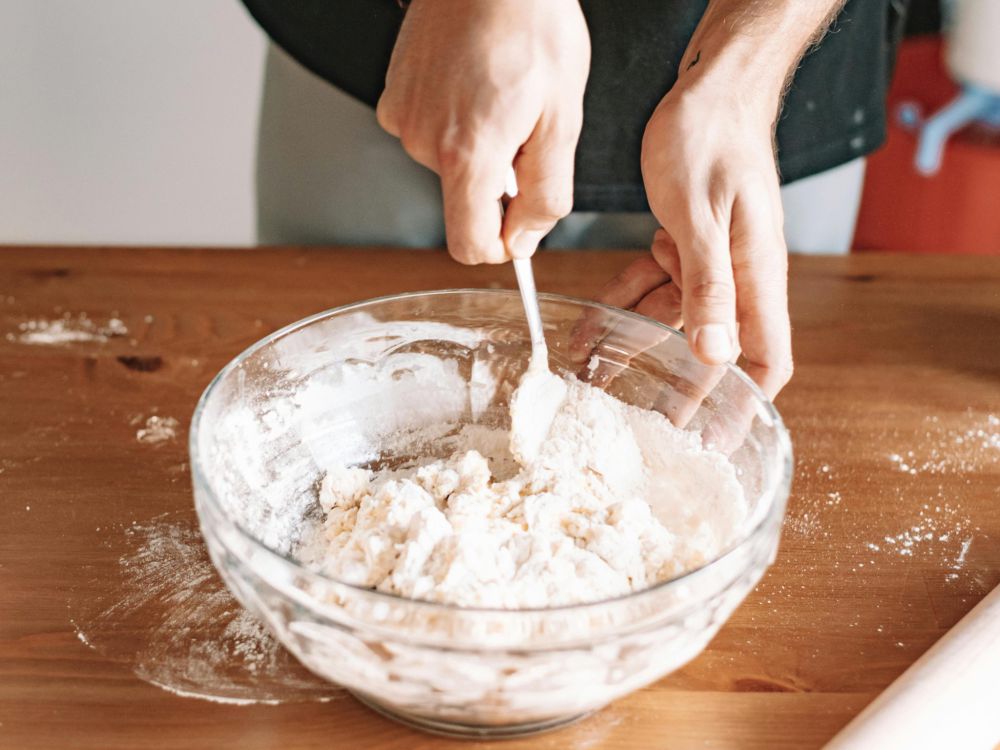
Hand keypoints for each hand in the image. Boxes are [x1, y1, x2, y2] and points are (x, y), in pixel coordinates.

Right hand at [376, 0, 589, 263]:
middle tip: (523, 124)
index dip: (499, 244)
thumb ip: (546, 193)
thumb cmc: (533, 25)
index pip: (469, 244)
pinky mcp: (393, 98)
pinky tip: (471, 82)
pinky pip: (429, 133)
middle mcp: (423, 142)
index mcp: (466, 153)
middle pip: (464, 200)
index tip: (519, 225)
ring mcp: (403, 118)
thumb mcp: (562, 118)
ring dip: (477, 145)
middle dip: (498, 179)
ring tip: (498, 92)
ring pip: (447, 165)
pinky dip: (453, 121)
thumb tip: (522, 242)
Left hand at [600, 78, 791, 398]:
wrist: (707, 88)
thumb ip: (708, 284)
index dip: (746, 403)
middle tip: (643, 427)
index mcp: (756, 275)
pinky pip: (648, 284)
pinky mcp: (680, 242)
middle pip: (709, 348)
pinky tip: (588, 327)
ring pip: (668, 319)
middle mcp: (735, 276)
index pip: (766, 357)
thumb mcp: (703, 214)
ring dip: (631, 346)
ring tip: (594, 379)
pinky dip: (620, 302)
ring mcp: (707, 260)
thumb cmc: (714, 138)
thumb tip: (715, 353)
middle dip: (678, 388)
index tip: (718, 441)